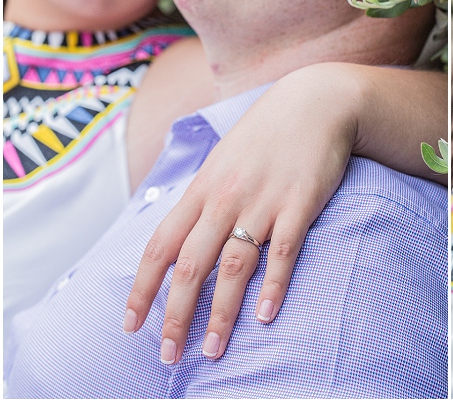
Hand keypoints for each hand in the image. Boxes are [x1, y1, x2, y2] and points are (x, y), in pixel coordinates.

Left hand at [123, 65, 357, 363]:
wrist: (317, 101)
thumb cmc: (268, 132)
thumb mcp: (224, 158)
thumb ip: (204, 196)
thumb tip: (183, 233)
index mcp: (203, 188)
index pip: (160, 245)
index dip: (142, 288)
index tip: (131, 325)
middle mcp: (226, 198)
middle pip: (192, 265)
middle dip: (177, 314)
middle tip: (171, 354)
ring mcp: (263, 202)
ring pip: (234, 266)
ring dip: (222, 312)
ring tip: (213, 348)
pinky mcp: (300, 204)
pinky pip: (283, 252)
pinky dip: (273, 285)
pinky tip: (266, 315)